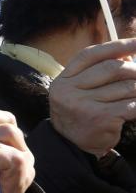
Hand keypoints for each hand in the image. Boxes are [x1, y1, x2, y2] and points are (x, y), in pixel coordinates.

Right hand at [50, 38, 135, 157]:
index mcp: (64, 80)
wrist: (72, 147)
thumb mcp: (80, 91)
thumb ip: (97, 72)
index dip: (117, 45)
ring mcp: (83, 105)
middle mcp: (69, 91)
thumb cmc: (82, 114)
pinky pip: (131, 105)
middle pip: (113, 68)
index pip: (91, 54)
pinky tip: (135, 109)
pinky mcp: (100, 118)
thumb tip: (129, 55)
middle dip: (134, 70)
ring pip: (127, 87)